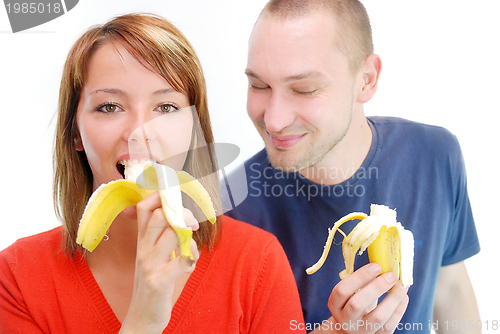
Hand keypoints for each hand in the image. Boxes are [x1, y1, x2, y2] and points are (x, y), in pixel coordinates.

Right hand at [120, 192, 199, 333]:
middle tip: (192, 226)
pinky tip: (189, 265)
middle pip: (161, 215)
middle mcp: (143, 249)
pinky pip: (183, 259)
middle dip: (184, 214)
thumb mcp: (152, 256)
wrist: (141, 318)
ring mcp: (150, 264)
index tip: (176, 202)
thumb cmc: (152, 283)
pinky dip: (192, 257)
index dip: (160, 196)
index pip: (144, 207)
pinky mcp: (159, 281)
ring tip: (190, 249)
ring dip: (190, 238)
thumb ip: (162, 236)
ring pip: (174, 232)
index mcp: (142, 240)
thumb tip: (179, 215)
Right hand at [320, 263, 408, 332]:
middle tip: (391, 275)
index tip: (376, 266)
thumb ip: (361, 282)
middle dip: (377, 287)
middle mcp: (345, 320)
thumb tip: (382, 265)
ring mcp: (361, 331)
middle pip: (357, 304)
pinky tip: (403, 297)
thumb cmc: (353, 305)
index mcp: (335, 305)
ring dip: (392, 299)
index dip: (359, 277)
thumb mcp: (350, 294)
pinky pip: (390, 325)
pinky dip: (399, 310)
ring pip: (378, 317)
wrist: (351, 331)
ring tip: (401, 285)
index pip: (342, 290)